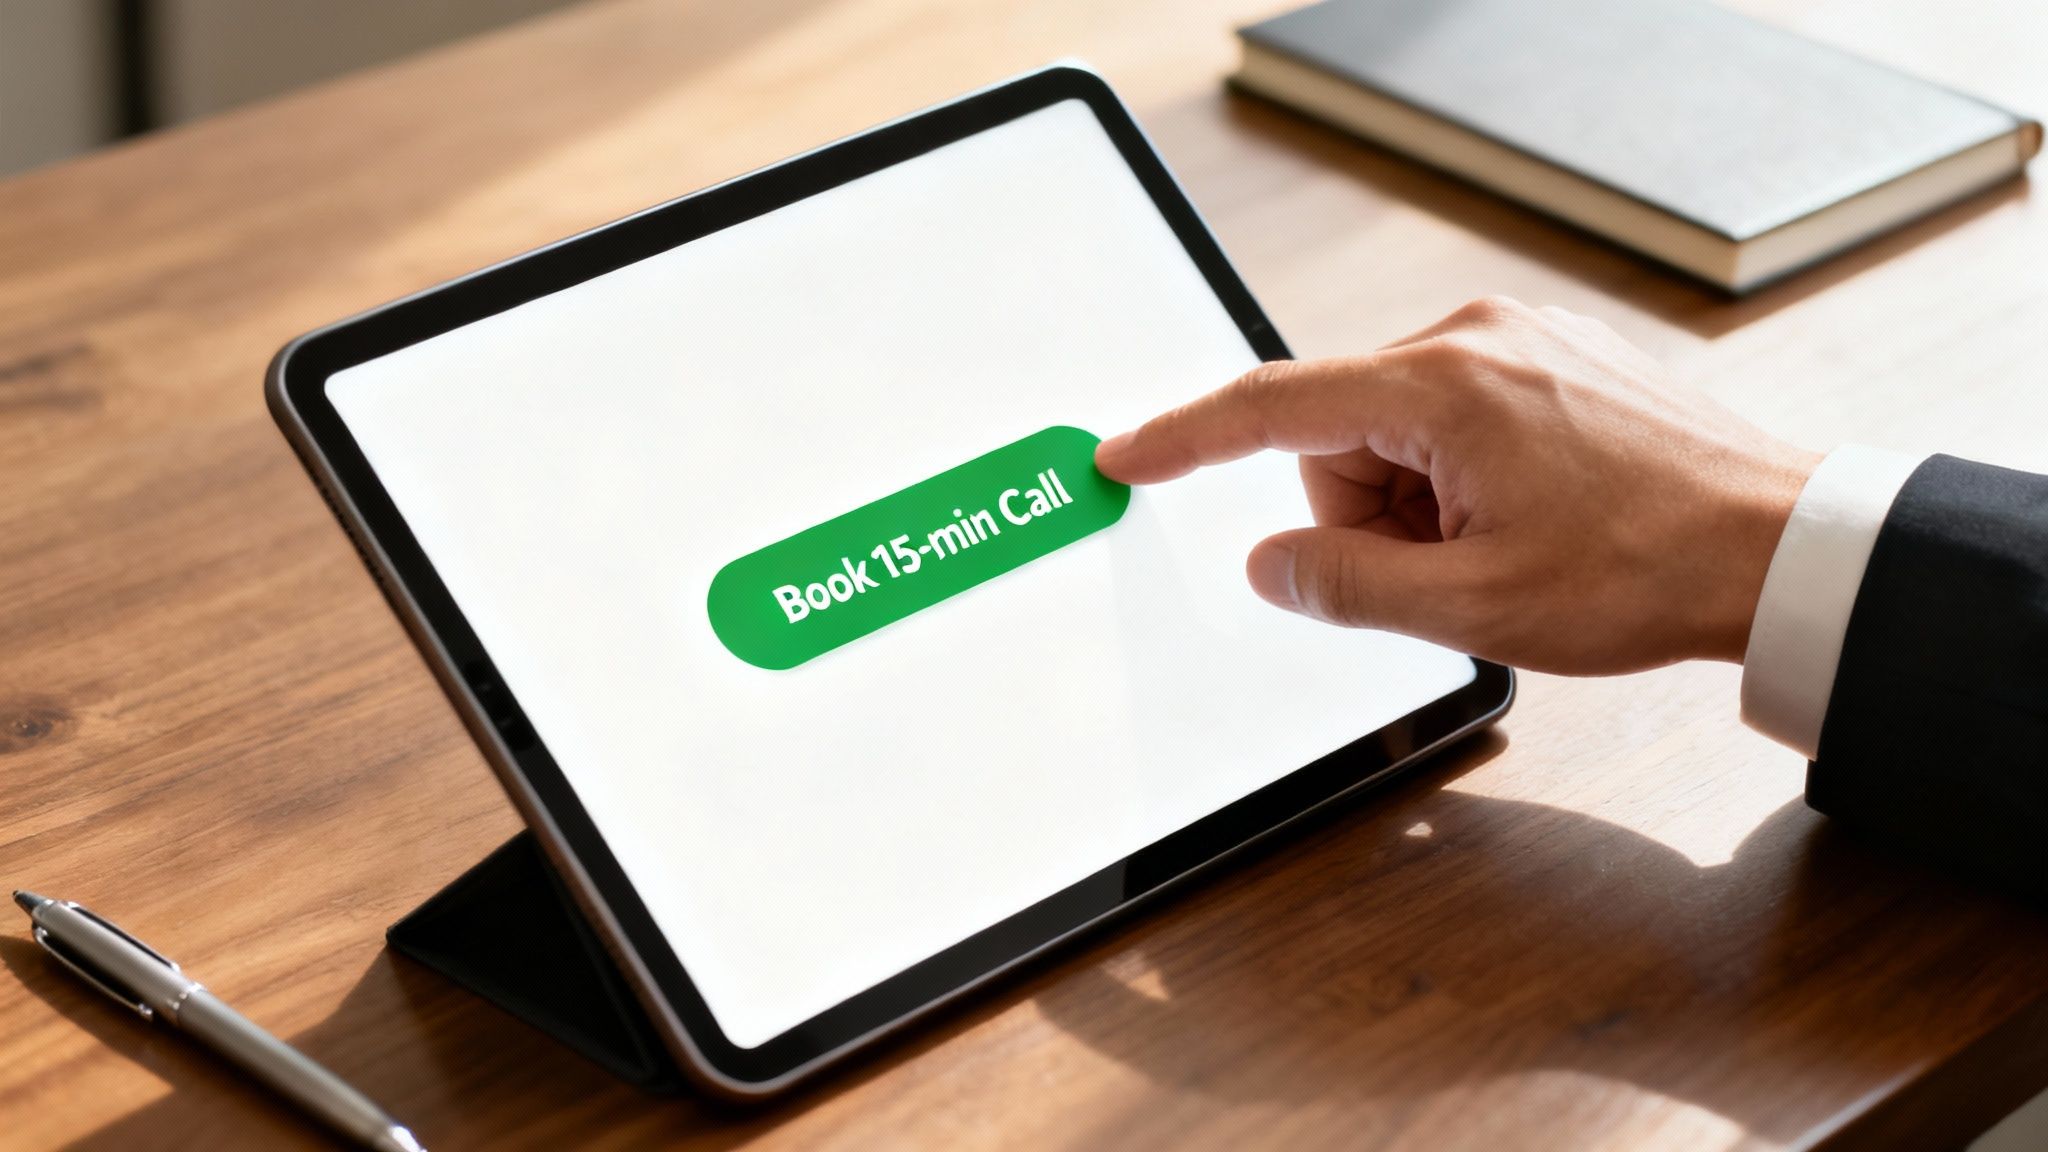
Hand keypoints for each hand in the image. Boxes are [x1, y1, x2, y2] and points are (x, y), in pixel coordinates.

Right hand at [1094, 297, 1820, 674]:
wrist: (1778, 547)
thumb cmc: (1645, 571)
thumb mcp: (1472, 608)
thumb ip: (1343, 587)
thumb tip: (1269, 566)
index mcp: (1441, 386)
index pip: (1269, 407)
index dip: (1185, 439)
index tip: (1126, 454)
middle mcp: (1474, 338)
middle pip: (1339, 437)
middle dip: (1367, 518)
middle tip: (1447, 574)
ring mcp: (1518, 340)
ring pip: (1396, 435)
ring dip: (1420, 508)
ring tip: (1506, 551)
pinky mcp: (1549, 358)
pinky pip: (1453, 421)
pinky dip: (1460, 481)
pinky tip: (1532, 522)